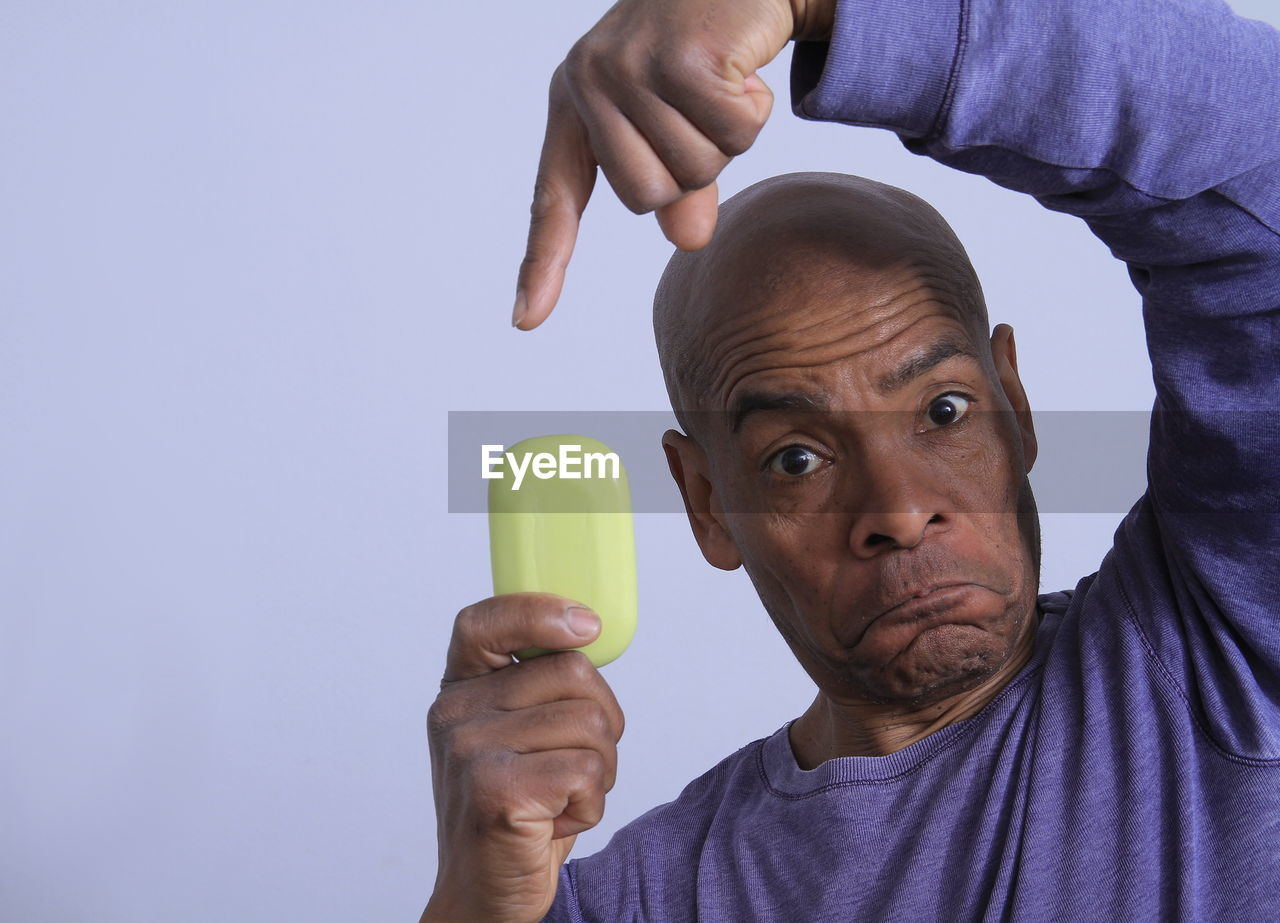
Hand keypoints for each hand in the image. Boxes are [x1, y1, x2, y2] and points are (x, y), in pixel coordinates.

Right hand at [422, 594, 624, 921]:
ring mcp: (470, 751)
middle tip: (573, 768)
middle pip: (574, 673)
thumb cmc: (517, 811)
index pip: (484, 623)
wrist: (485, 896)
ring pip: (591, 723)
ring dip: (599, 771)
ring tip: (560, 798)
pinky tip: (554, 823)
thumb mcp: (517, 734)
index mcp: (458, 690)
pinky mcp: (497, 790)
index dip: (538, 612)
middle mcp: (454, 714)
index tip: (586, 625)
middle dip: (601, 723)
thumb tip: (588, 627)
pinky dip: (591, 804)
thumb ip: (537, 684)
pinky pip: (588, 769)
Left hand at [512, 0, 835, 328]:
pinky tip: (742, 68)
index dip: (542, 263)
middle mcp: (587, 85)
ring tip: (723, 83)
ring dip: (727, 138)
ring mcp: (627, 68)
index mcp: (573, 106)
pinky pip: (730, 133)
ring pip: (693, 168)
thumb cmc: (702, 51)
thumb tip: (686, 242)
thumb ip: (678, 189)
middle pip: (645, 198)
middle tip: (703, 112)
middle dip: (693, 172)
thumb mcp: (677, 124)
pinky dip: (753, 109)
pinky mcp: (678, 57)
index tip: (524, 321)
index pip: (552, 201)